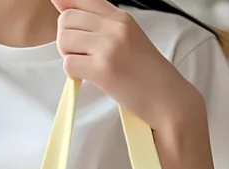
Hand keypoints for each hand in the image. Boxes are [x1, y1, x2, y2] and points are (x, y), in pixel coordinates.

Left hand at [52, 0, 203, 129]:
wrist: (168, 99)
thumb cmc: (148, 74)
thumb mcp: (129, 38)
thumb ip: (100, 24)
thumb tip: (61, 3)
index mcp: (121, 17)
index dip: (65, 7)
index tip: (65, 20)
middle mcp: (115, 27)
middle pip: (66, 19)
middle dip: (66, 39)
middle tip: (81, 55)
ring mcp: (109, 47)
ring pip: (64, 40)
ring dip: (68, 55)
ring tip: (86, 66)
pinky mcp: (103, 70)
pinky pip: (69, 64)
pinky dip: (73, 74)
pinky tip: (89, 77)